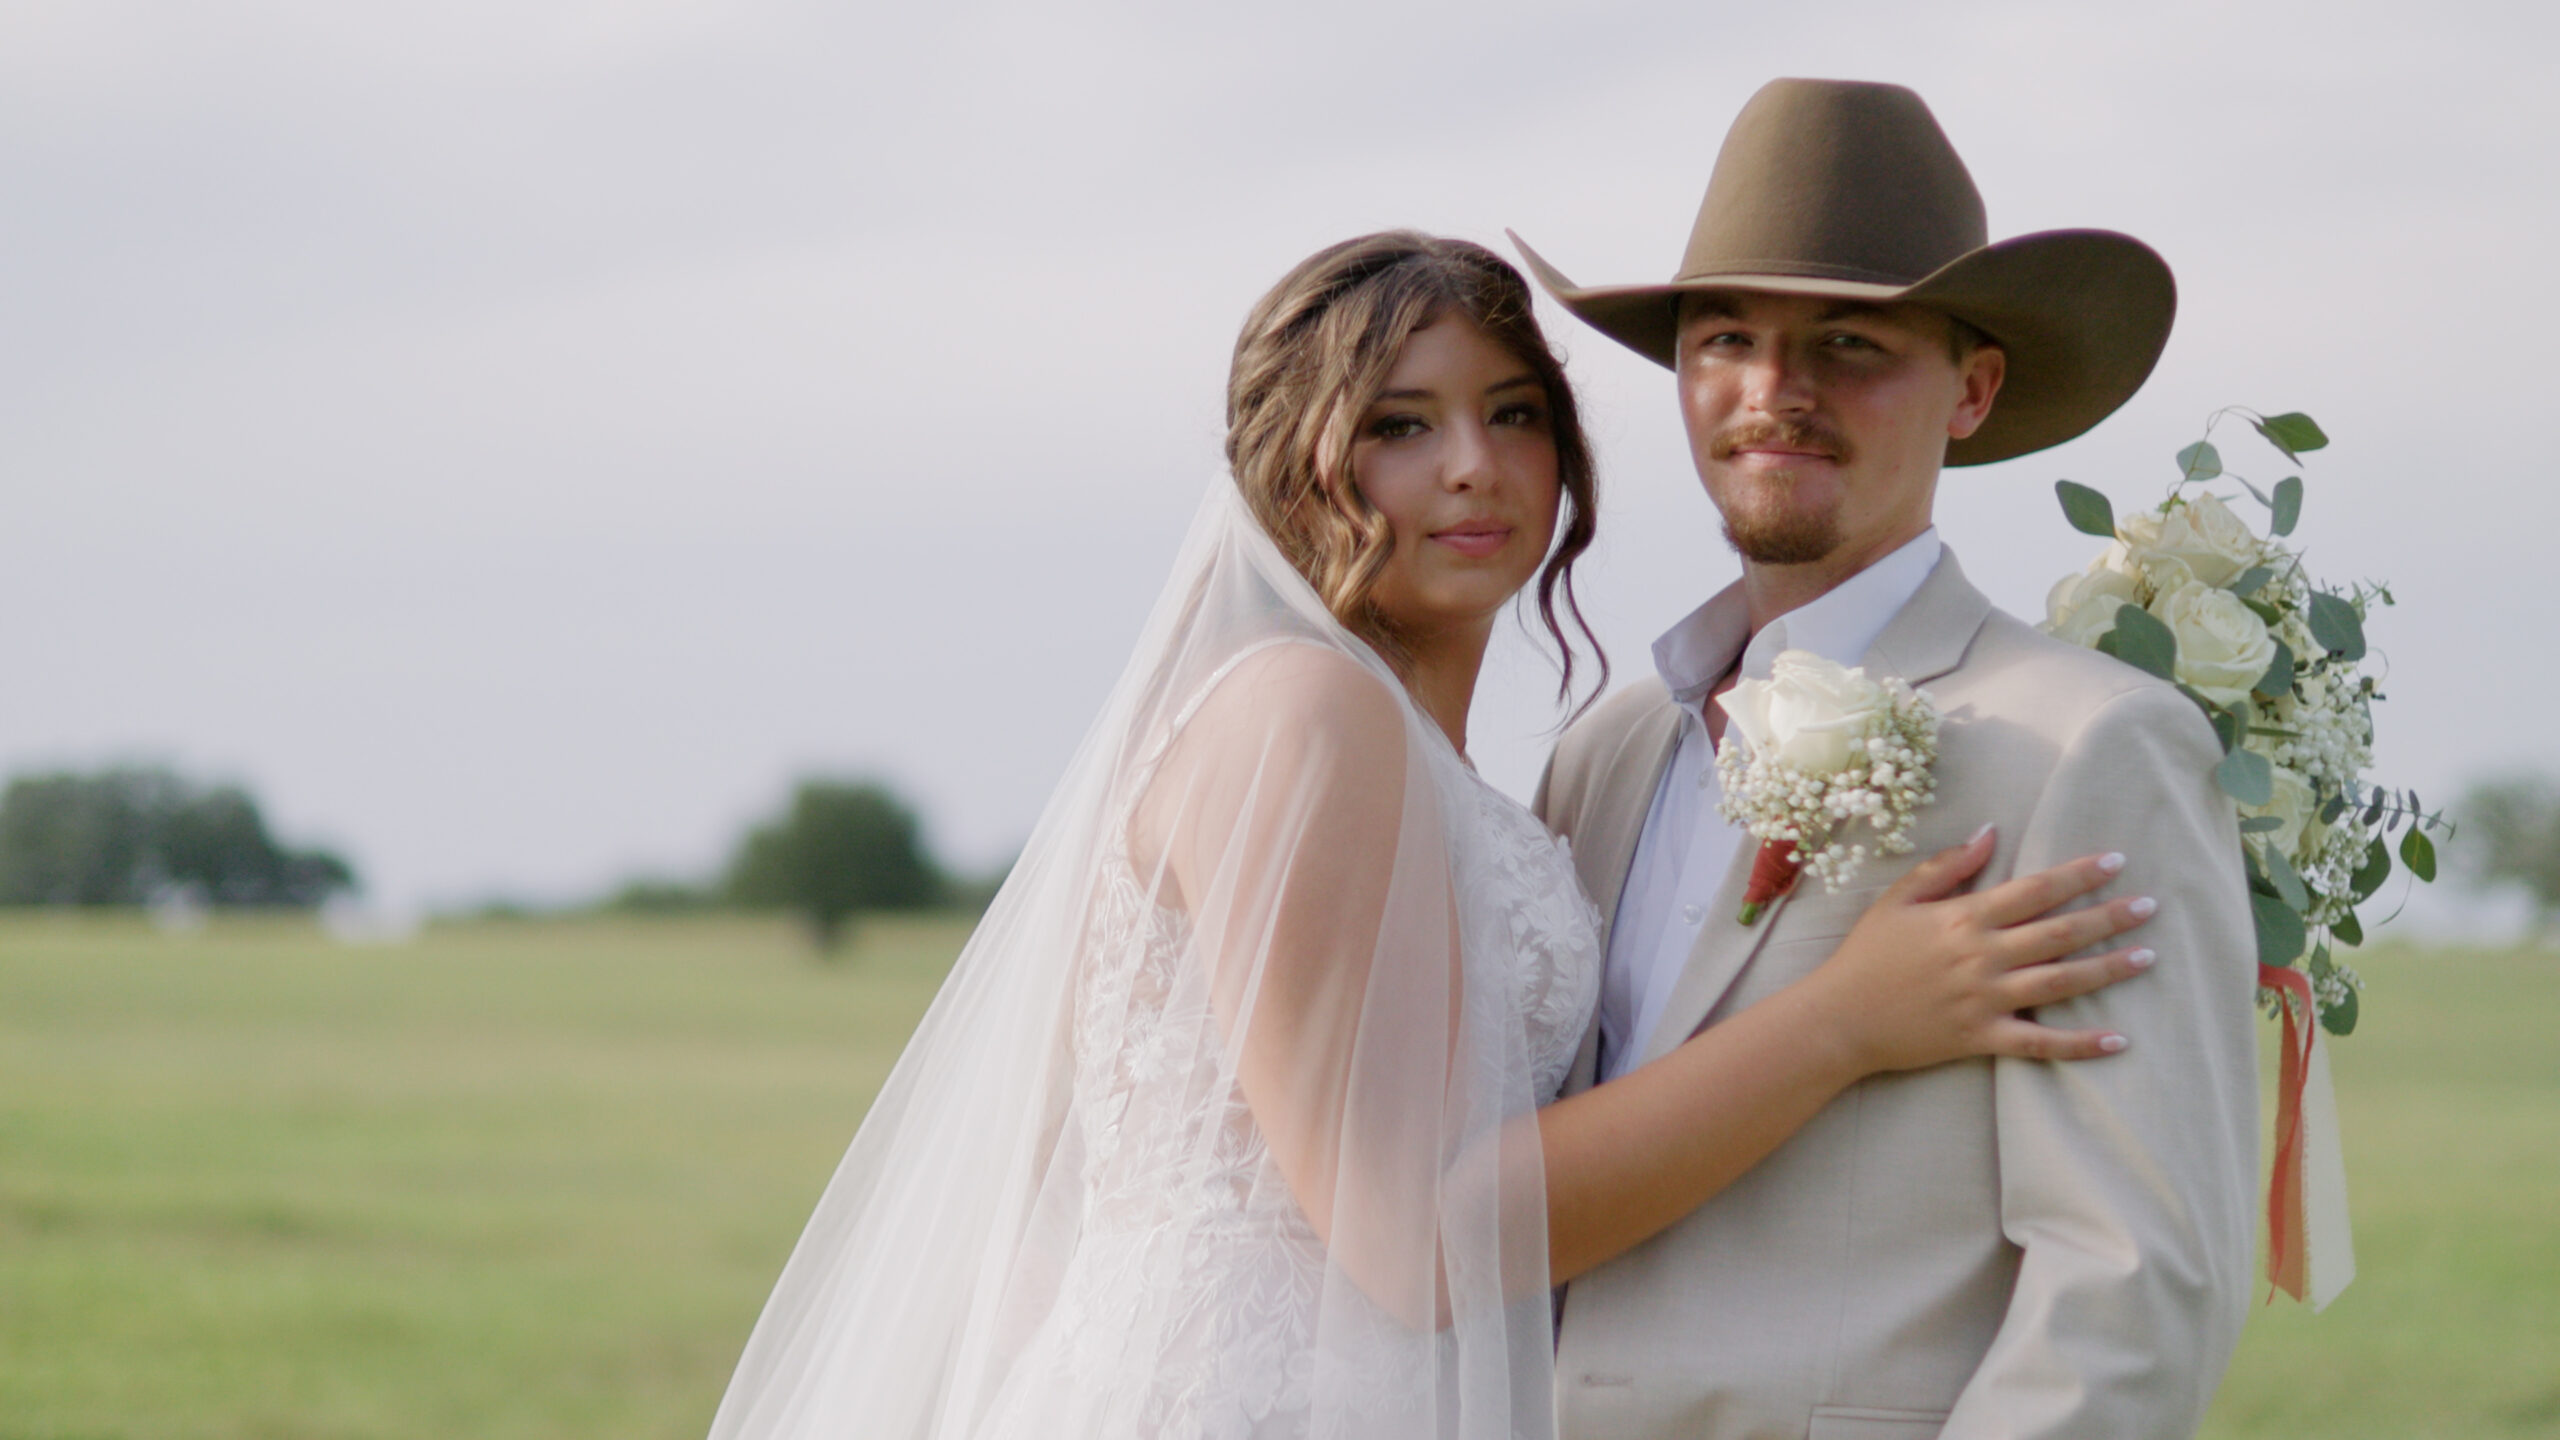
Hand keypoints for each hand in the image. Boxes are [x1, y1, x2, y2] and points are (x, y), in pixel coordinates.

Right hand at [1805, 824, 2156, 1073]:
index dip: (2079, 874)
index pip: (2035, 890)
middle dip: (2110, 917)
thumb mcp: (1898, 899)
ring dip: (2109, 969)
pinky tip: (2118, 1040)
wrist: (1839, 1018)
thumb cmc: (1867, 955)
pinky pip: (2041, 1043)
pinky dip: (2081, 1045)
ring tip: (2148, 958)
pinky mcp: (1983, 1038)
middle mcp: (1982, 957)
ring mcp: (1985, 1000)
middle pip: (2060, 933)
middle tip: (2150, 907)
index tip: (2117, 862)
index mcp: (1964, 918)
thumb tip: (1990, 832)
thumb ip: (1947, 865)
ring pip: (2061, 982)